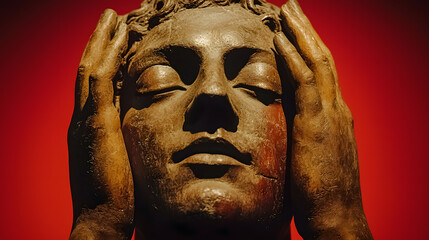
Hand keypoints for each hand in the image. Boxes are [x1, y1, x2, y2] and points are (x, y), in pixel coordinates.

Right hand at [67, 9, 132, 238]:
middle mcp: (81, 118)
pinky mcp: (94, 124)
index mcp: (88, 127)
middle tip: (111, 19)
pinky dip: (108, 55)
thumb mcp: (119, 162)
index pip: (95, 85)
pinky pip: (99, 79)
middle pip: (88, 70)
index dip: (105, 60)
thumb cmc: (116, 197)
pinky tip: (120, 37)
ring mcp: (84, 120)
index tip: (119, 42)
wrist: (101, 220)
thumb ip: (122, 141)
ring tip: (113, 17)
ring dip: (102, 40)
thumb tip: (137, 128)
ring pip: (90, 67)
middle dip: (99, 42)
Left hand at [274, 0, 372, 238]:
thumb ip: (306, 132)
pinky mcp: (318, 123)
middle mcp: (337, 107)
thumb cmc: (322, 191)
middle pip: (322, 57)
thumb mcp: (315, 154)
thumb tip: (289, 120)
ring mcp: (331, 113)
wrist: (337, 216)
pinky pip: (304, 81)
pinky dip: (293, 57)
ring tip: (286, 10)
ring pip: (317, 60)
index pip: (322, 71)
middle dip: (306, 29)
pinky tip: (278, 39)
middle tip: (292, 7)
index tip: (293, 29)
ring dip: (300, 32)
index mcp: (335, 114)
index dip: (308, 47)